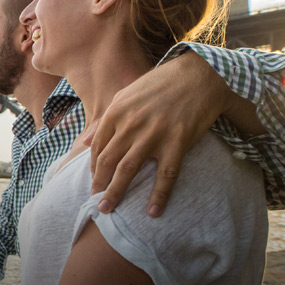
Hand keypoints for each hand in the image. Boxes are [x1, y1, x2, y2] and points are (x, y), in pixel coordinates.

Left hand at [89, 52, 228, 216]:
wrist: (200, 73)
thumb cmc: (161, 85)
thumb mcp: (126, 95)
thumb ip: (107, 120)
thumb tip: (85, 143)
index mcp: (117, 112)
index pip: (98, 148)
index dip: (94, 168)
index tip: (95, 182)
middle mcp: (131, 124)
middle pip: (108, 161)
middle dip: (98, 185)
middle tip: (95, 203)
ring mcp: (154, 133)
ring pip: (128, 170)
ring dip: (115, 193)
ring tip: (107, 209)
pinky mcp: (177, 141)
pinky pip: (166, 174)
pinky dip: (159, 195)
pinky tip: (153, 211)